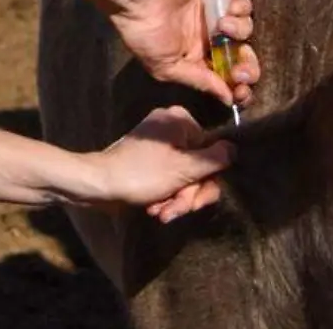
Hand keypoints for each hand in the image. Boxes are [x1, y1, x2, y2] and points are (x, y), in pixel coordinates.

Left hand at [85, 106, 234, 222]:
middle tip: (174, 210)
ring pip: (184, 177)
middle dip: (188, 194)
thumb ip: (214, 159)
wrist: (97, 186)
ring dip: (176, 199)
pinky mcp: (149, 161)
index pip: (212, 153)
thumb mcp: (183, 169)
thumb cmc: (140, 174)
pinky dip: (164, 195)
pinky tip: (154, 208)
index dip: (206, 182)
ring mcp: (159, 144)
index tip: (194, 201)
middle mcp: (171, 127)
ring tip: (160, 212)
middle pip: (198, 167)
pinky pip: (169, 178)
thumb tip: (236, 148)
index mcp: (180, 120)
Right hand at [94, 0, 260, 106]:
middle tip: (241, 70)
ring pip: (245, 29)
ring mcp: (215, 14)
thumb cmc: (147, 34)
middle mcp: (210, 38)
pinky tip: (229, 10)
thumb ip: (200, 81)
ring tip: (222, 26)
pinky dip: (242, 9)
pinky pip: (243, 4)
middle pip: (242, 55)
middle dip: (247, 66)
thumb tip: (229, 100)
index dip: (239, 87)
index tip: (241, 92)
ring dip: (240, 32)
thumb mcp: (167, 67)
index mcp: (197, 58)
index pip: (226, 76)